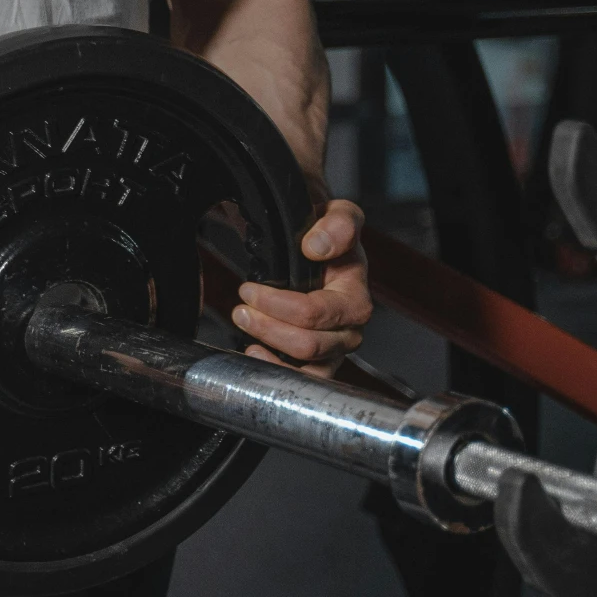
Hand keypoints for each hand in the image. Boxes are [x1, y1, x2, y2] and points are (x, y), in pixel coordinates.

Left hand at [233, 198, 370, 377]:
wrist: (320, 246)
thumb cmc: (328, 234)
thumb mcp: (338, 215)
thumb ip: (338, 224)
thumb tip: (316, 248)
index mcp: (355, 296)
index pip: (316, 314)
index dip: (276, 305)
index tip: (248, 289)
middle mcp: (350, 328)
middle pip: (308, 345)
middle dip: (266, 327)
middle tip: (240, 308)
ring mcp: (335, 349)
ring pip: (305, 368)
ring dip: (268, 349)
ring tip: (244, 324)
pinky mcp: (320, 362)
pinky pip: (302, 381)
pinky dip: (274, 372)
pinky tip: (254, 352)